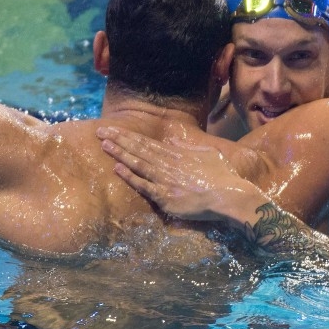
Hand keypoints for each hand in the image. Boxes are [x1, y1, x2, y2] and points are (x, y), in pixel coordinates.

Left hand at [96, 126, 262, 222]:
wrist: (229, 196)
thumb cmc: (223, 176)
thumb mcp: (207, 153)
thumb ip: (187, 147)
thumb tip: (171, 141)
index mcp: (177, 154)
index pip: (147, 143)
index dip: (128, 136)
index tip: (113, 130)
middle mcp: (168, 164)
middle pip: (139, 150)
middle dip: (118, 140)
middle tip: (99, 132)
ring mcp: (166, 180)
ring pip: (138, 164)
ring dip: (120, 154)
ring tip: (104, 145)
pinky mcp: (166, 197)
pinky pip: (144, 186)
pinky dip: (130, 177)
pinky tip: (117, 168)